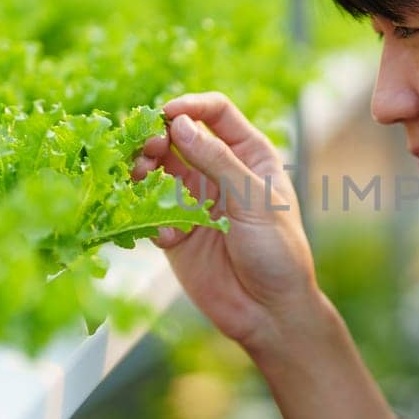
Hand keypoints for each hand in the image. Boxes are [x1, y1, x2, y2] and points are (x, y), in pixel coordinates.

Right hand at [130, 91, 321, 351]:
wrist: (269, 312)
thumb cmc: (278, 252)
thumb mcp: (254, 200)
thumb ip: (216, 160)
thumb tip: (178, 124)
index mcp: (250, 155)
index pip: (216, 113)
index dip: (190, 106)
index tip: (166, 114)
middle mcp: (219, 172)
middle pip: (178, 137)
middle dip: (158, 137)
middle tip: (146, 148)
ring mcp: (194, 201)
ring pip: (157, 170)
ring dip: (143, 169)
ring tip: (139, 177)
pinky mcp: (174, 231)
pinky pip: (149, 211)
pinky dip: (147, 215)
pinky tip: (166, 236)